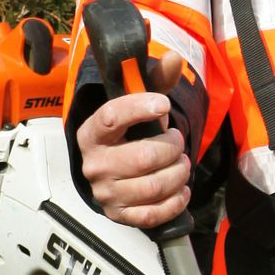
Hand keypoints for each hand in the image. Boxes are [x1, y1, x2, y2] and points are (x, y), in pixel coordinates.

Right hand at [75, 48, 191, 229]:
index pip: (112, 117)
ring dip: (179, 174)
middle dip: (172, 147)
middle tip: (178, 141)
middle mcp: (94, 164)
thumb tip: (176, 59)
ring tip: (183, 164)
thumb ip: (155, 82)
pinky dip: (176, 201)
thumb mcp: (137, 106)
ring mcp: (105, 193)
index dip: (139, 109)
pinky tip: (182, 189)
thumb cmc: (129, 134)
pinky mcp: (119, 215)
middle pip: (144, 157)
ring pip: (154, 186)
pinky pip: (154, 214)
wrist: (112, 173)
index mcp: (91, 133)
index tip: (163, 104)